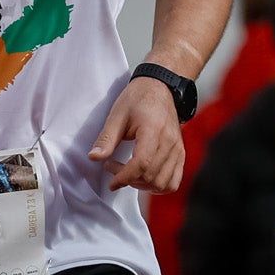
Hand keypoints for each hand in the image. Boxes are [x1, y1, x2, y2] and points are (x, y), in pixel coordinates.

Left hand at [90, 74, 186, 191]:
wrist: (160, 88)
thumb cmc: (138, 99)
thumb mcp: (117, 115)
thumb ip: (106, 139)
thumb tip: (94, 157)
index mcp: (153, 130)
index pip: (142, 164)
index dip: (124, 177)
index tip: (111, 182)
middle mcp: (170, 142)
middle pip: (151, 177)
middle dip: (129, 180)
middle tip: (114, 167)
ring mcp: (178, 149)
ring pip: (163, 184)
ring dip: (143, 185)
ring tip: (129, 173)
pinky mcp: (180, 154)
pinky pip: (173, 182)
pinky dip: (158, 186)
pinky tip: (144, 178)